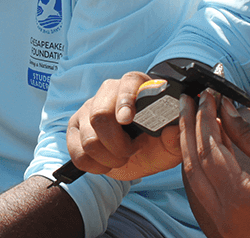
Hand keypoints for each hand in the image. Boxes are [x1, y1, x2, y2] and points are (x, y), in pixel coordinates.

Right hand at [66, 72, 180, 180]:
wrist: (138, 156)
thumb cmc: (155, 144)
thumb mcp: (170, 145)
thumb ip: (175, 139)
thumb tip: (172, 131)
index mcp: (135, 87)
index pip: (127, 84)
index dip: (125, 100)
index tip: (127, 119)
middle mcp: (108, 93)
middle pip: (100, 115)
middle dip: (117, 143)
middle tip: (131, 151)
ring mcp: (87, 110)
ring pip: (89, 139)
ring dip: (109, 157)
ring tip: (121, 157)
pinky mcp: (74, 130)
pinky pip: (77, 153)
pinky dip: (95, 165)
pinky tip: (107, 161)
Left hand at [180, 92, 249, 237]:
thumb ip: (248, 135)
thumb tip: (223, 108)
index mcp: (241, 203)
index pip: (209, 152)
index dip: (205, 119)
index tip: (205, 96)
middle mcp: (228, 221)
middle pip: (195, 167)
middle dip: (190, 131)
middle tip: (188, 102)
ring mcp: (228, 230)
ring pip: (198, 183)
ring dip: (195, 149)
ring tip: (195, 118)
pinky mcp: (233, 231)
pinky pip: (210, 195)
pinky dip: (207, 169)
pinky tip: (211, 145)